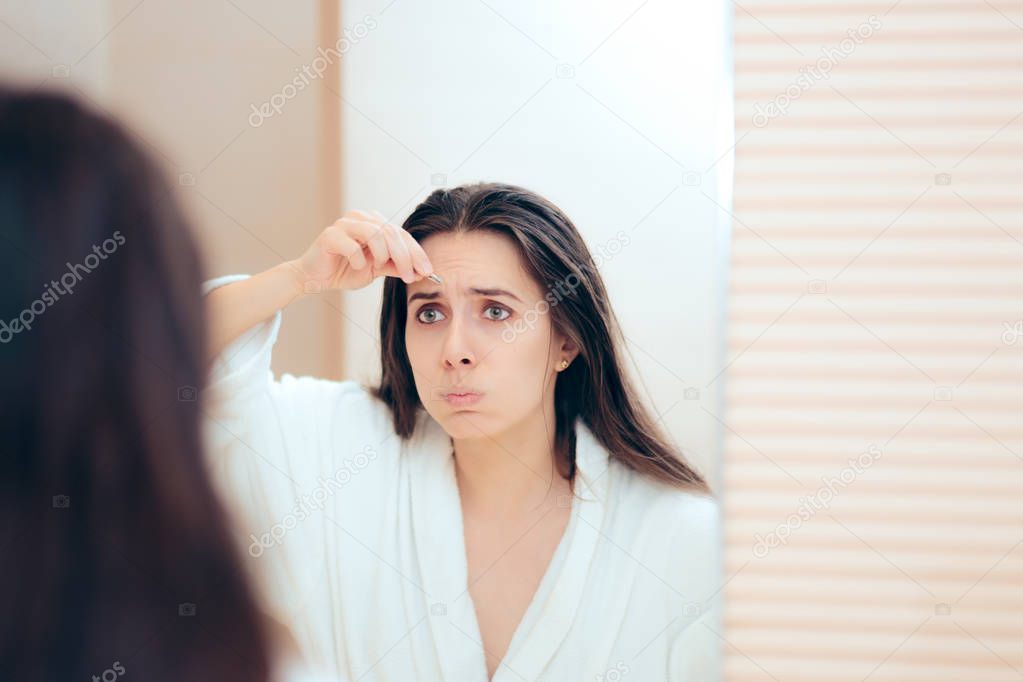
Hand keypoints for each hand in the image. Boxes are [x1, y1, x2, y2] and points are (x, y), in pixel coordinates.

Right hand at [288, 209, 434, 292]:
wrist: (316, 278)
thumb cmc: (346, 270)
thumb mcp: (377, 270)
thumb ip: (396, 267)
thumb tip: (420, 272)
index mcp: (373, 223)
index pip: (401, 234)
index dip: (416, 252)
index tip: (428, 270)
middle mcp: (360, 218)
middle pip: (391, 232)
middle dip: (405, 256)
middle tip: (410, 276)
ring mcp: (344, 224)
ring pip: (374, 234)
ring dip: (383, 255)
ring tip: (379, 268)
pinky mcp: (329, 235)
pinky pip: (352, 246)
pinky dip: (358, 260)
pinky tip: (357, 267)